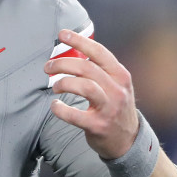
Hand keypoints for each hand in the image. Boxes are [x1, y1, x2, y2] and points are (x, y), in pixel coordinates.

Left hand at [44, 28, 139, 158]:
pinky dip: (60, 109)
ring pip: (84, 86)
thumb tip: (74, 50)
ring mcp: (109, 108)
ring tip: (55, 87)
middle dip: (62, 63)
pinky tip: (56, 106)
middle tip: (48, 67)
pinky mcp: (98, 126)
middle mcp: (117, 90)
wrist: (128, 141)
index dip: (79, 41)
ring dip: (64, 83)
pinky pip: (75, 115)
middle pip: (87, 67)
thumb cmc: (115, 108)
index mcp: (120, 75)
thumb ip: (100, 70)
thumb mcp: (116, 85)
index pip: (99, 52)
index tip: (62, 35)